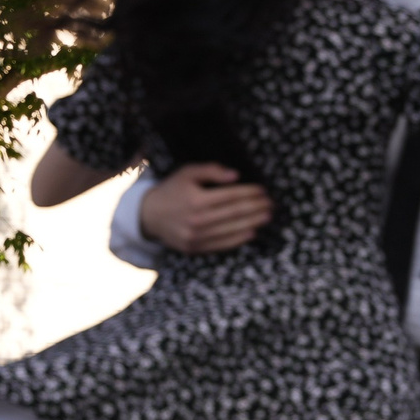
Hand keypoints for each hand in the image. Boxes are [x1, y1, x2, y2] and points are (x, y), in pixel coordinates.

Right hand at [140, 161, 274, 254]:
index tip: (263, 190)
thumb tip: (236, 176)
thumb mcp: (187, 172)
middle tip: (271, 204)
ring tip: (266, 217)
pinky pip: (221, 244)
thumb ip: (211, 170)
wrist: (149, 215)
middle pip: (234, 213)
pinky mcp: (195, 248)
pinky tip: (251, 232)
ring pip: (231, 230)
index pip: (230, 196)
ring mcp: (195, 236)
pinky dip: (238, 239)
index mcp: (195, 199)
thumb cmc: (172, 190)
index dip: (249, 193)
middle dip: (255, 208)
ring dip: (252, 223)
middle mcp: (197, 219)